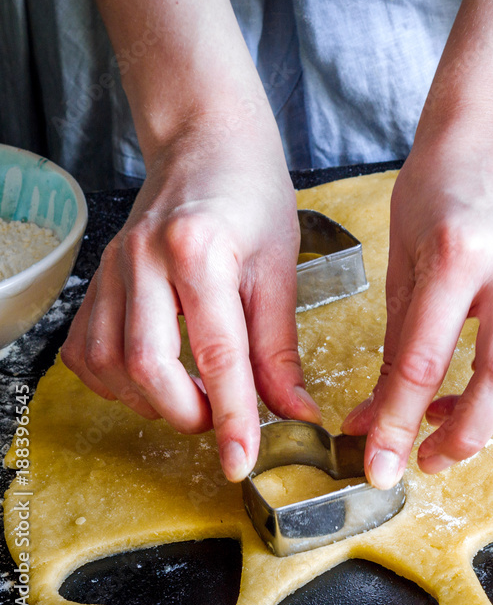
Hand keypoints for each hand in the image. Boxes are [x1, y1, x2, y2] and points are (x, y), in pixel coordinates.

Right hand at [63, 115, 320, 481]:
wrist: (207, 143)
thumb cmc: (253, 196)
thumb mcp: (280, 268)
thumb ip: (279, 347)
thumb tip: (293, 411)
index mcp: (199, 250)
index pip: (217, 353)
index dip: (233, 416)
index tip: (244, 461)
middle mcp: (144, 258)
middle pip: (148, 366)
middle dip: (188, 413)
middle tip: (224, 423)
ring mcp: (112, 267)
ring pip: (109, 364)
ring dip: (152, 401)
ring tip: (197, 399)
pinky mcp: (97, 277)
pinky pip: (87, 349)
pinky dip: (116, 381)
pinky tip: (154, 380)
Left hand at [341, 123, 492, 487]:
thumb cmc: (439, 186)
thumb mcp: (402, 258)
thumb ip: (395, 342)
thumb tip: (374, 417)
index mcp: (458, 252)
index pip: (423, 361)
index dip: (395, 423)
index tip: (378, 464)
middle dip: (462, 437)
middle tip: (428, 459)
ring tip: (454, 412)